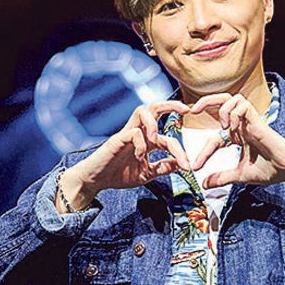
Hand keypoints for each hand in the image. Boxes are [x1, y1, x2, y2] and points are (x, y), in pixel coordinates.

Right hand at [57, 99, 191, 209]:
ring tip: (156, 140)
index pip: (168, 136)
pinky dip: (141, 144)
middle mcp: (138, 132)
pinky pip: (133, 133)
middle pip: (155, 108)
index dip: (181, 150)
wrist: (96, 180)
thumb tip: (181, 165)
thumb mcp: (146, 174)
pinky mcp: (117, 139)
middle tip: (187, 109)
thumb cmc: (119, 175)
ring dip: (154, 123)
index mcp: (146, 140)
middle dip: (172, 104)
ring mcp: (127, 133)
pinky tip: (139, 158)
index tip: (188, 165)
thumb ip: (162, 168)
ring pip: (142, 111)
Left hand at [188, 93, 284, 189]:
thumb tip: (205, 184)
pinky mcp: (258, 120)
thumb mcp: (239, 175)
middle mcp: (243, 125)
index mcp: (238, 136)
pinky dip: (235, 113)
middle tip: (192, 110)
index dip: (203, 150)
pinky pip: (243, 105)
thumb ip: (222, 177)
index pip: (215, 136)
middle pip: (222, 101)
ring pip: (232, 98)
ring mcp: (250, 121)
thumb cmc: (269, 170)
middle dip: (205, 101)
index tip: (196, 166)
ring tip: (223, 127)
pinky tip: (234, 129)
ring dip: (222, 108)